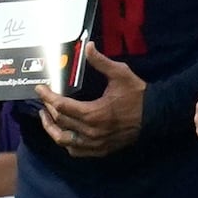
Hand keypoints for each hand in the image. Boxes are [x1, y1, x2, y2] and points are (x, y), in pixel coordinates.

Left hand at [35, 45, 148, 159]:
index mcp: (93, 113)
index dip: (47, 96)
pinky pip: (76, 150)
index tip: (39, 88)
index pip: (60, 106)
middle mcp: (91, 131)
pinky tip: (64, 134)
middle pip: (59, 121)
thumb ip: (101, 62)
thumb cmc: (138, 94)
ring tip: (47, 118)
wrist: (157, 114)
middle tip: (44, 99)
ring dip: (51, 129)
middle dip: (48, 108)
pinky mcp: (101, 149)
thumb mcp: (121, 74)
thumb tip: (87, 46)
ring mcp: (95, 143)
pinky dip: (66, 143)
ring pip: (63, 140)